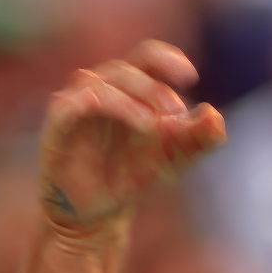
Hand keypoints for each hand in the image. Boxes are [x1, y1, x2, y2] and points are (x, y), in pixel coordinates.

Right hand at [37, 40, 223, 241]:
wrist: (98, 215)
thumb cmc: (132, 177)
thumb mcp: (173, 159)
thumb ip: (199, 139)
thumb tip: (215, 117)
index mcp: (127, 87)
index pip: (146, 57)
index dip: (167, 59)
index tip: (190, 76)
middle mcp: (99, 87)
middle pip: (127, 70)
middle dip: (154, 88)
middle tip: (177, 113)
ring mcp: (74, 104)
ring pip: (100, 83)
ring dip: (132, 99)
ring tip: (156, 127)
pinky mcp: (57, 125)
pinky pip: (72, 104)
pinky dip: (99, 105)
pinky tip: (125, 122)